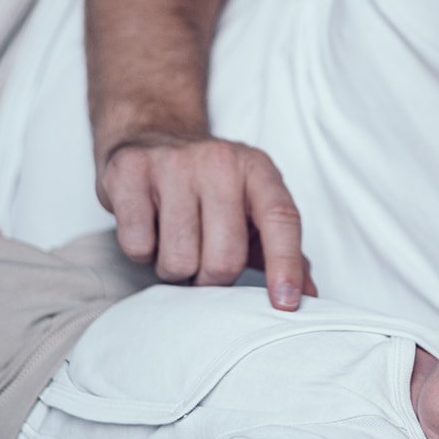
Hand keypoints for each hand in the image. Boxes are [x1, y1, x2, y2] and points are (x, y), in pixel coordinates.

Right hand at [96, 131, 314, 308]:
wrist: (153, 134)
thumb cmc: (210, 185)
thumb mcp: (252, 207)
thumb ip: (282, 249)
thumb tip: (308, 294)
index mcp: (258, 170)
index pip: (282, 220)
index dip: (286, 266)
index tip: (284, 304)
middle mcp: (220, 162)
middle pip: (224, 258)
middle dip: (211, 279)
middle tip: (202, 261)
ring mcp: (173, 163)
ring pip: (179, 260)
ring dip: (175, 268)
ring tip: (174, 241)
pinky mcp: (130, 171)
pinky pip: (137, 245)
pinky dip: (142, 252)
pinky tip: (148, 225)